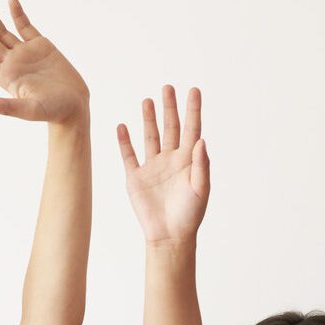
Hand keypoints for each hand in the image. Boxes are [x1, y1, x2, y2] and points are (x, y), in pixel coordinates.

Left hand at [0, 0, 87, 123]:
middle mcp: (11, 63)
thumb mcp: (29, 110)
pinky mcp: (40, 45)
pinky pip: (25, 26)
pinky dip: (17, 13)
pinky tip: (11, 1)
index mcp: (4, 77)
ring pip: (2, 31)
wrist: (75, 105)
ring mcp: (24, 53)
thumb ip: (7, 107)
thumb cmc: (53, 112)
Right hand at [117, 86, 207, 245]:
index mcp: (188, 161)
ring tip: (147, 100)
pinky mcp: (136, 178)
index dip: (193, 110)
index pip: (191, 129)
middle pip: (170, 128)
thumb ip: (201, 165)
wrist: (169, 236)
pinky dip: (125, 141)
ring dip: (148, 119)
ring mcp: (152, 167)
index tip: (194, 90)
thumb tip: (201, 140)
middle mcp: (170, 160)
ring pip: (150, 137)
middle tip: (168, 88)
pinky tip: (122, 127)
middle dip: (169, 108)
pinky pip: (129, 155)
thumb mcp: (201, 190)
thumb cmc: (189, 215)